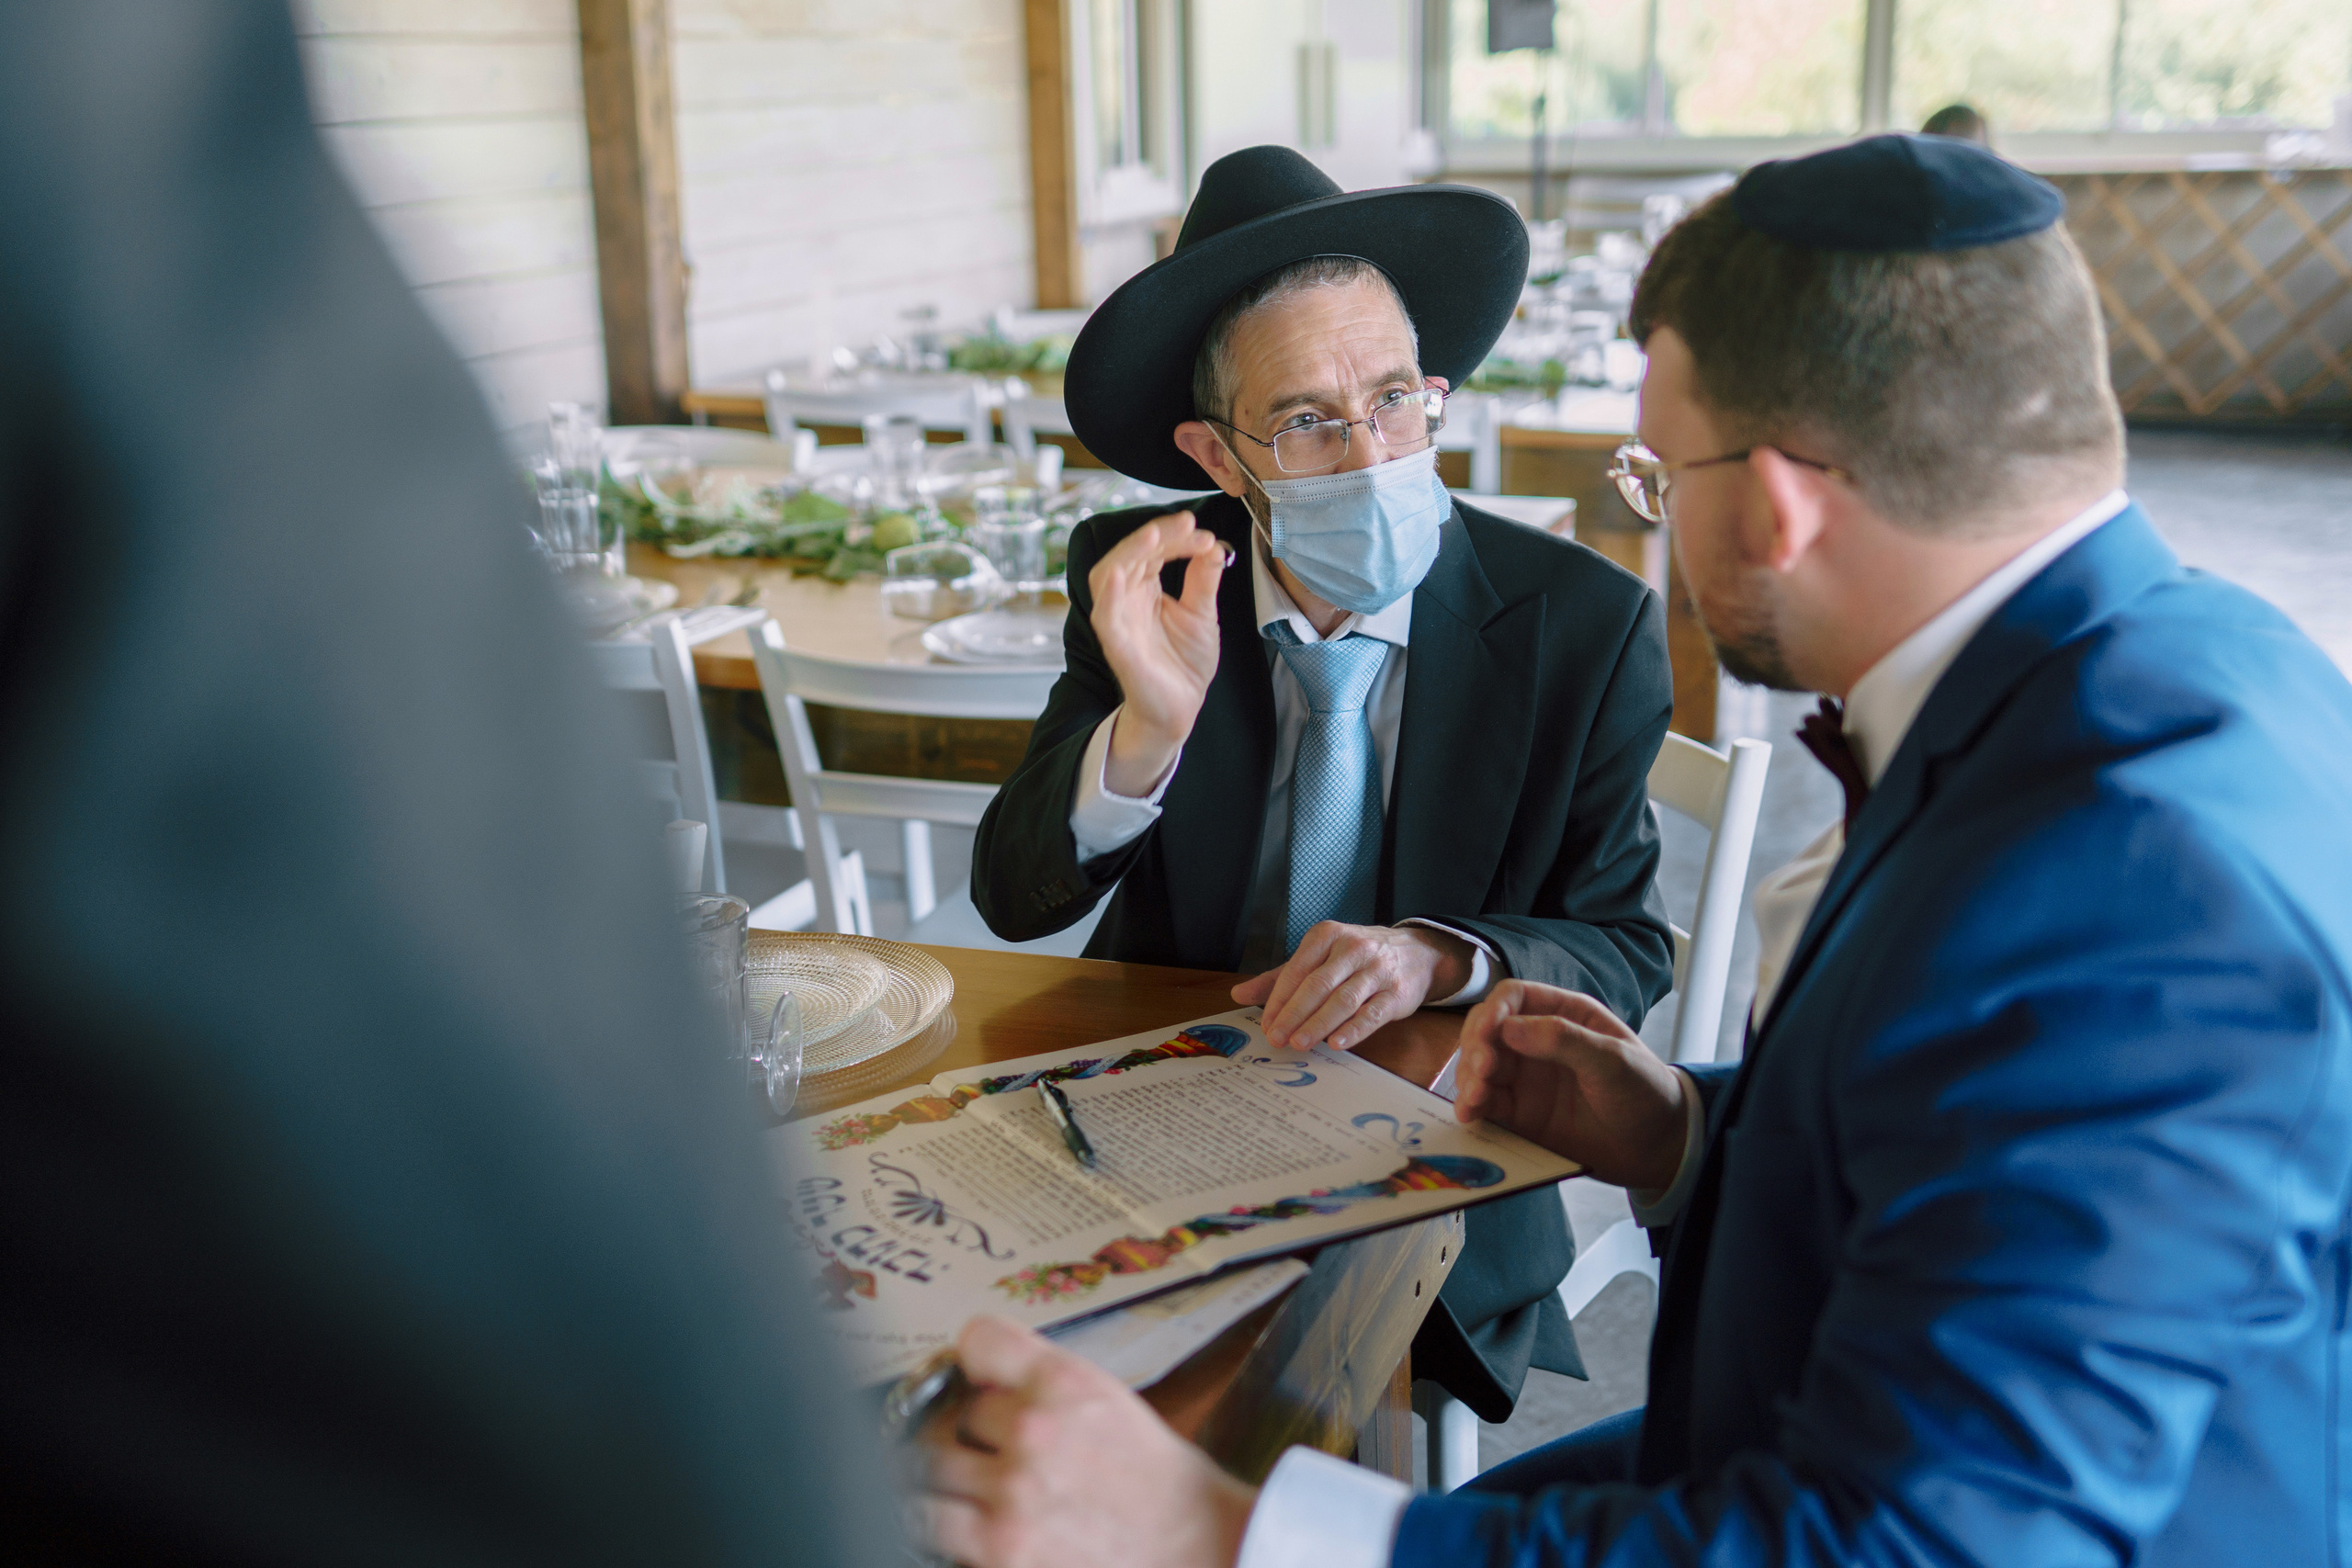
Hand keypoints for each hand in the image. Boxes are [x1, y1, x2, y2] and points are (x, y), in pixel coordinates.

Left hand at [917, 1317, 1255, 1567]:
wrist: (1196, 1548)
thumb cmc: (1159, 1484)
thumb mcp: (1109, 1402)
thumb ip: (1045, 1384)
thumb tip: (983, 1377)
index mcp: (1067, 1382)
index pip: (978, 1340)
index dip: (975, 1362)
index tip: (973, 1376)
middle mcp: (1036, 1430)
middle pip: (955, 1412)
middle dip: (974, 1435)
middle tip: (996, 1452)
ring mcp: (1012, 1493)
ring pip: (930, 1467)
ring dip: (952, 1479)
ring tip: (979, 1490)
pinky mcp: (999, 1549)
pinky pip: (930, 1522)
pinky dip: (944, 1523)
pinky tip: (973, 1523)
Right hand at [1087, 511, 1230, 795]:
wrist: (1182, 708)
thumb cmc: (1184, 662)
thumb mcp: (1201, 613)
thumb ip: (1203, 578)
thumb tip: (1213, 544)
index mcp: (1144, 588)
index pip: (1153, 550)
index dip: (1175, 535)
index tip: (1203, 532)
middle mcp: (1126, 599)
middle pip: (1130, 554)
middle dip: (1156, 534)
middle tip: (1186, 524)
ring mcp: (1118, 621)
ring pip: (1109, 575)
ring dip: (1129, 552)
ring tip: (1154, 536)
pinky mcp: (1116, 645)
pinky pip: (1105, 616)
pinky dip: (1108, 593)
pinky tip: (1118, 573)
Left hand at [1231, 922, 1471, 1050]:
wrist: (1416, 953)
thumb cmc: (1357, 958)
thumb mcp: (1318, 957)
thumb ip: (1279, 977)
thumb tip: (1238, 994)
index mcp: (1327, 935)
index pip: (1296, 971)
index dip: (1278, 1000)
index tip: (1266, 1025)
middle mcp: (1352, 948)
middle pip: (1317, 985)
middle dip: (1294, 1014)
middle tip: (1276, 1038)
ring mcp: (1376, 970)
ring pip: (1342, 1000)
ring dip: (1318, 1024)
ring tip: (1299, 1044)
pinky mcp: (1396, 993)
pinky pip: (1371, 1013)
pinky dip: (1353, 1029)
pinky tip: (1336, 1043)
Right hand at [1454, 980, 1688, 1190]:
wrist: (1659, 1149)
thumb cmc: (1646, 1092)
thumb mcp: (1613, 1060)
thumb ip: (1563, 1040)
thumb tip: (1508, 1028)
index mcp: (1564, 1015)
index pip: (1513, 998)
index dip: (1493, 1010)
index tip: (1488, 1033)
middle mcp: (1537, 1043)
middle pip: (1487, 1031)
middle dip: (1476, 1047)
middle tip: (1481, 1071)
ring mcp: (1527, 1079)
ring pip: (1480, 1068)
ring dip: (1468, 1079)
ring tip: (1473, 1100)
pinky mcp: (1521, 1114)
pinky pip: (1487, 1105)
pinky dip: (1472, 1107)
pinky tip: (1468, 1115)